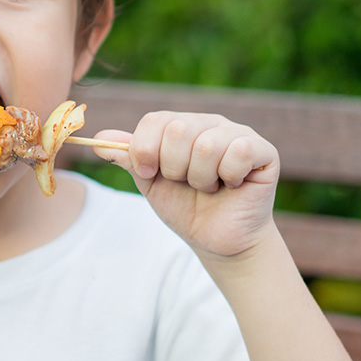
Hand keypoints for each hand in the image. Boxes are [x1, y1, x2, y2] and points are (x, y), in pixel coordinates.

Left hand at [93, 111, 280, 259]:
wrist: (217, 240)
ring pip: (205, 145)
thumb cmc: (184, 206)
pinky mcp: (263, 151)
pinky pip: (238, 151)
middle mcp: (209, 122)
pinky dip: (228, 176)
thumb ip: (128, 158)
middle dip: (173, 168)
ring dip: (200, 178)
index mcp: (180, 125)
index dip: (145, 151)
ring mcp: (238, 133)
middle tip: (185, 183)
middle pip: (177, 129)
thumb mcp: (149, 181)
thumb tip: (96, 140)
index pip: (154, 120)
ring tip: (209, 187)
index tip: (149, 174)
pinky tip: (231, 185)